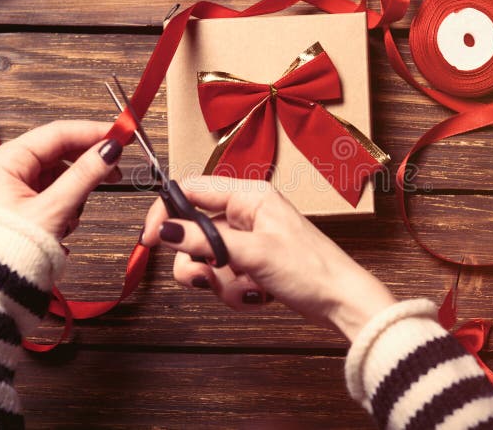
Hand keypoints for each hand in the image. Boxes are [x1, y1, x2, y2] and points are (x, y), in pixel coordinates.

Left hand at [0, 120, 123, 238]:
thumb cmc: (10, 247)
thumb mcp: (54, 208)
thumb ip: (84, 176)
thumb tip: (111, 150)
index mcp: (8, 159)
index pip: (58, 132)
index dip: (93, 131)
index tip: (122, 134)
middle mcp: (11, 166)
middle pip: (61, 150)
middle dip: (89, 161)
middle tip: (118, 166)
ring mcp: (19, 185)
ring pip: (62, 172)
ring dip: (79, 188)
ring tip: (78, 210)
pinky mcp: (27, 202)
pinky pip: (58, 190)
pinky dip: (70, 201)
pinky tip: (68, 220)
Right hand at [141, 176, 396, 340]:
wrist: (342, 302)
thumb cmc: (312, 269)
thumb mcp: (253, 253)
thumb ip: (205, 240)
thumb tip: (164, 229)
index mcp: (249, 195)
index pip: (191, 190)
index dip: (166, 212)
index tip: (151, 240)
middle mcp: (245, 213)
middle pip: (193, 230)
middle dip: (199, 261)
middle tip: (210, 276)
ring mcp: (248, 240)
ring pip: (205, 258)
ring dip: (219, 281)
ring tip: (245, 289)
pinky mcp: (251, 264)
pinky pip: (223, 276)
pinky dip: (233, 291)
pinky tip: (257, 296)